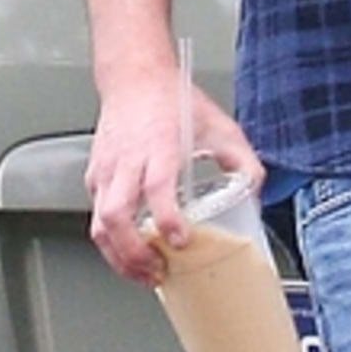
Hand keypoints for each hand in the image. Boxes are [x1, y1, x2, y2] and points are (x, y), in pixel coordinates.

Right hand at [85, 66, 260, 285]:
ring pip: (99, 224)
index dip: (167, 218)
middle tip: (158, 271)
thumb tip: (255, 195)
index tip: (180, 240)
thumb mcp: (219, 125)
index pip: (156, 186)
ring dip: (119, 257)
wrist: (134, 78)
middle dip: (134, 253)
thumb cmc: (171, 99)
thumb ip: (241, 161)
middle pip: (116, 216)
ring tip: (143, 274)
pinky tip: (131, 253)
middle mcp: (128, 160)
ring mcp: (107, 170)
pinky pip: (95, 217)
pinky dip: (111, 243)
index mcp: (160, 145)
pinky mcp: (95, 177)